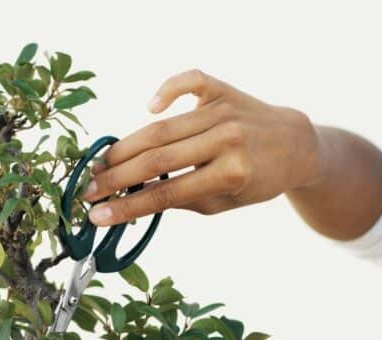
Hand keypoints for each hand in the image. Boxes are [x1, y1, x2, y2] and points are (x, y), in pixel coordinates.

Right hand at [84, 69, 321, 225]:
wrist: (293, 144)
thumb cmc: (255, 181)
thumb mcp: (222, 202)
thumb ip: (181, 199)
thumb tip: (133, 200)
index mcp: (231, 172)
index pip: (166, 192)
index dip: (127, 206)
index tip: (97, 215)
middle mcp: (226, 138)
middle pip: (157, 158)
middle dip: (117, 177)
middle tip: (88, 189)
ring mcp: (223, 110)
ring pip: (162, 127)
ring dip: (126, 147)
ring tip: (100, 164)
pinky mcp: (222, 89)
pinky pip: (189, 82)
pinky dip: (167, 89)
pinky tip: (149, 106)